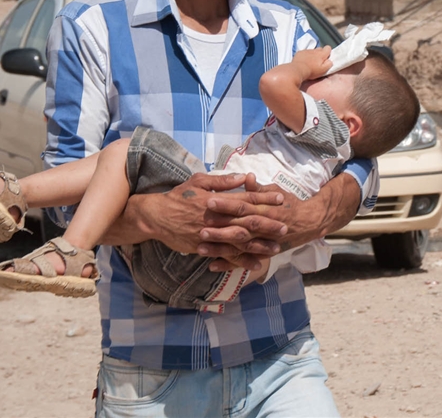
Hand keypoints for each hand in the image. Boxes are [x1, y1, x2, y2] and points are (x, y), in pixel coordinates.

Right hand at [116, 172, 282, 254]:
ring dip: (258, 246)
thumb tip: (244, 177)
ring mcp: (210, 236)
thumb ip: (222, 181)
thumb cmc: (179, 195)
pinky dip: (241, 261)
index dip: (264, 199)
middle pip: (245, 223)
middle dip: (267, 225)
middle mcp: (215, 219)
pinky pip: (226, 256)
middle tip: (285, 227)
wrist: (156, 216)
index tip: (281, 199)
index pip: (245, 199)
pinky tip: (255, 264)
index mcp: (216, 200)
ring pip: (238, 242)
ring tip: (275, 248)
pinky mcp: (204, 248)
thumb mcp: (199, 181)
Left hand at [197, 172, 360, 270]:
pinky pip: (245, 261)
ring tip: (201, 247)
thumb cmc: (290, 204)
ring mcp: (264, 243)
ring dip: (220, 248)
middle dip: (220, 228)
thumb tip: (247, 177)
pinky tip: (212, 266)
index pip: (243, 205)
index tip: (210, 201)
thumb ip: (259, 188)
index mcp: (265, 209)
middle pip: (240, 227)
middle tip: (201, 227)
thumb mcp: (277, 192)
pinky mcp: (263, 254)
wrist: (309, 223)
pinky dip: (229, 264)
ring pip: (240, 246)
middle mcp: (264, 227)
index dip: (227, 204)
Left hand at [292, 45, 331, 79]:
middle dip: (320, 54)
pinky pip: (304, 52)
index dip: (328, 52)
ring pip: (312, 51)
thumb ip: (329, 64)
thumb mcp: (323, 70)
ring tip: (310, 63)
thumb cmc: (311, 71)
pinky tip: (303, 62)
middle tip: (318, 61)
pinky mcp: (300, 52)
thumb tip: (330, 61)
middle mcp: (315, 50)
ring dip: (312, 55)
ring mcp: (307, 50)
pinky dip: (305, 56)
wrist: (298, 70)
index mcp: (321, 54)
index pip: (328, 48)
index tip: (326, 58)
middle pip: (320, 49)